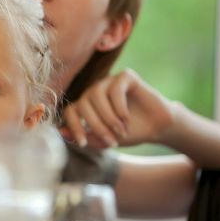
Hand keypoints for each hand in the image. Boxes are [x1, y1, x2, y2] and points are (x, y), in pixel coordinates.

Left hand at [60, 69, 175, 148]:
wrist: (158, 127)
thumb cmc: (130, 133)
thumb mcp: (106, 140)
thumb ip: (86, 136)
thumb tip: (61, 132)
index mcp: (86, 105)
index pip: (70, 111)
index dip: (73, 127)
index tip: (83, 143)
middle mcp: (95, 91)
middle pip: (83, 104)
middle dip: (96, 125)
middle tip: (111, 140)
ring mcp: (109, 82)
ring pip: (96, 94)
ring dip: (108, 117)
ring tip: (121, 130)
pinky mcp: (125, 76)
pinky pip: (114, 88)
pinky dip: (119, 106)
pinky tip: (126, 117)